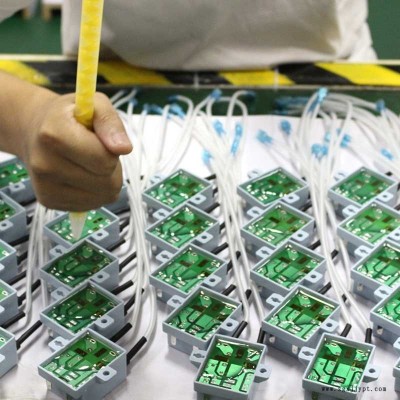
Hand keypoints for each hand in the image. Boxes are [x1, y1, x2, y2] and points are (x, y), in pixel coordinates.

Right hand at [20, 92, 131, 210]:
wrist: (36, 131)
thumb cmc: (71, 117)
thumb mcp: (96, 105)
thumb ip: (111, 123)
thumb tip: (123, 148)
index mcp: (54, 134)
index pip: (104, 159)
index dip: (111, 150)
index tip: (101, 139)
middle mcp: (45, 164)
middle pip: (107, 182)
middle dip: (111, 167)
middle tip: (97, 152)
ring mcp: (45, 186)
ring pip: (102, 197)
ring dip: (105, 181)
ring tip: (90, 164)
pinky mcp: (49, 202)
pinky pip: (91, 205)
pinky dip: (95, 193)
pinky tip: (82, 176)